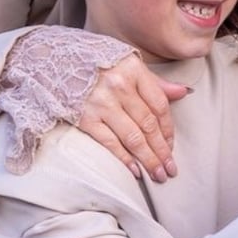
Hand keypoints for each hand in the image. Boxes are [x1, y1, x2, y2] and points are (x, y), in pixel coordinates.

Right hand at [76, 54, 189, 181]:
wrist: (54, 62)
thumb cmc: (95, 63)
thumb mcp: (127, 63)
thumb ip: (154, 82)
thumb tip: (183, 92)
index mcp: (133, 69)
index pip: (159, 105)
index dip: (168, 129)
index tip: (172, 147)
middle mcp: (119, 86)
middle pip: (148, 124)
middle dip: (162, 150)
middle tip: (171, 170)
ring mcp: (101, 103)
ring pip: (133, 137)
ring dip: (148, 159)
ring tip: (158, 174)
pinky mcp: (85, 118)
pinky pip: (110, 142)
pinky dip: (125, 159)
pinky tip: (135, 170)